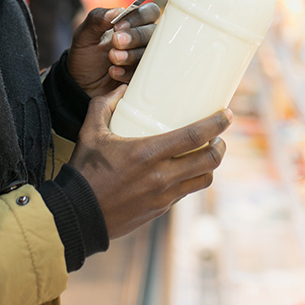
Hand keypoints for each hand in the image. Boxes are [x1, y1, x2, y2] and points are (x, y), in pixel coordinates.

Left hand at [65, 3, 160, 98]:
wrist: (80, 83)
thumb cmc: (86, 55)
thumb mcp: (84, 36)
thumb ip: (97, 19)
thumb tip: (117, 10)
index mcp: (132, 23)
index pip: (149, 12)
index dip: (138, 17)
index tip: (117, 26)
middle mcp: (141, 40)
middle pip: (153, 32)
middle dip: (136, 36)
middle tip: (116, 41)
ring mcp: (143, 59)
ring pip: (150, 53)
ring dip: (131, 54)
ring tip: (113, 57)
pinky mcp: (141, 77)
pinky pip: (143, 73)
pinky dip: (128, 72)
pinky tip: (113, 72)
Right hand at [68, 86, 229, 239]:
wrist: (77, 215)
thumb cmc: (83, 171)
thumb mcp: (89, 132)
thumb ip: (103, 105)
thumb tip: (121, 89)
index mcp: (148, 153)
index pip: (194, 136)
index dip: (216, 124)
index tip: (227, 114)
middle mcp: (162, 176)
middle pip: (209, 160)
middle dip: (221, 146)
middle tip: (220, 136)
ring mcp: (164, 196)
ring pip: (203, 179)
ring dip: (210, 165)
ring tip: (207, 153)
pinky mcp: (160, 210)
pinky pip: (186, 193)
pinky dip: (191, 180)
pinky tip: (184, 171)